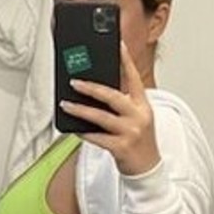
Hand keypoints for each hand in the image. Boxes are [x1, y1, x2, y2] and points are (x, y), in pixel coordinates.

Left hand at [59, 42, 160, 176]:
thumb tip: (94, 89)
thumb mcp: (136, 117)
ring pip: (100, 117)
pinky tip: (73, 127)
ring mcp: (130, 132)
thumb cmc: (139, 140)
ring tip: (65, 104)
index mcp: (143, 105)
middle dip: (91, 87)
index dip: (125, 60)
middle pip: (112, 96)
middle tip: (74, 81)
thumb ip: (121, 103)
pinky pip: (97, 137)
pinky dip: (83, 131)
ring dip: (80, 110)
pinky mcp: (121, 148)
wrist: (148, 169)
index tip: (117, 44)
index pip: (134, 77)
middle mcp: (138, 116)